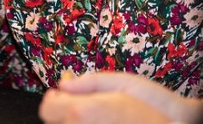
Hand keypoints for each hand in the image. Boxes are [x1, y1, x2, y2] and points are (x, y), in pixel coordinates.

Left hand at [38, 71, 202, 123]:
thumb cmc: (156, 110)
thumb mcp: (124, 84)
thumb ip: (90, 83)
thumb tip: (65, 83)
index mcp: (82, 112)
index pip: (47, 107)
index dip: (56, 97)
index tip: (68, 92)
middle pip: (55, 123)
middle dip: (65, 111)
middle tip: (86, 104)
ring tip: (99, 119)